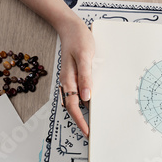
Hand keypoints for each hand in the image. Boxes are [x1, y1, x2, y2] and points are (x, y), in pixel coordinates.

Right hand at [58, 17, 94, 137]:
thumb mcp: (85, 57)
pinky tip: (94, 105)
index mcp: (68, 80)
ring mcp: (71, 80)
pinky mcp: (75, 77)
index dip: (80, 121)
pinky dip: (86, 102)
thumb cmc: (78, 40)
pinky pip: (79, 93)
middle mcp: (68, 83)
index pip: (74, 107)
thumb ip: (85, 77)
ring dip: (83, 114)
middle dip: (81, 122)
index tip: (87, 132)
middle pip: (74, 108)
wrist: (70, 27)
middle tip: (91, 133)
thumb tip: (87, 97)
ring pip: (76, 102)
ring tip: (94, 123)